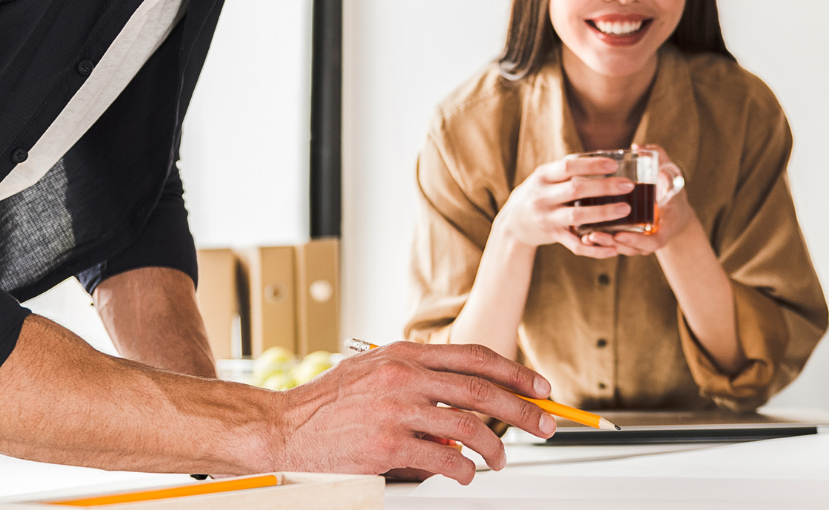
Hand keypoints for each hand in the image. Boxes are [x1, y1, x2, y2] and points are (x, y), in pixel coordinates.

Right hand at [269, 340, 556, 483]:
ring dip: (495, 449)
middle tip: (545, 426)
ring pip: (469, 429)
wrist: (283, 428)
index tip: (539, 388)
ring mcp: (397, 411)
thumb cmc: (329, 404)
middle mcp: (405, 377)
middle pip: (483, 391)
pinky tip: (465, 473)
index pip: (475, 358)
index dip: (514, 373)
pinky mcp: (387, 446)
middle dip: (523, 410)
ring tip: (500, 461)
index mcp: (405, 355)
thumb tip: (467, 403)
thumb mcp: (375, 373)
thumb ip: (419, 380)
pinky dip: (463, 470)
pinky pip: (443, 461)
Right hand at [493, 154, 635, 257]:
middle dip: (604, 187)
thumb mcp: (546, 177)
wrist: (513, 223)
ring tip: (625, 209)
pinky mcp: (552, 236)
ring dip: (603, 213)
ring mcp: (547, 217)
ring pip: (576, 217)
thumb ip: (568, 169)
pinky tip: (613, 248)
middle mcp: (542, 196)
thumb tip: (607, 157)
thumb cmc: (539, 193)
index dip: (592, 165)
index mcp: (543, 176)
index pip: (568, 166)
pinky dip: (594, 248)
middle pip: (575, 190)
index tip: (614, 164)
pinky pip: (575, 244)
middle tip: (628, 185)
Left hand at [583, 146, 689, 254]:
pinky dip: (603, 245)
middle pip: (633, 249)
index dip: (637, 240)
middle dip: (614, 244)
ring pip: (623, 249)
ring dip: (605, 245)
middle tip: (595, 234)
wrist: (675, 211)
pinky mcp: (632, 241)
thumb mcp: (671, 173)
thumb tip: (638, 147)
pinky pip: (617, 247)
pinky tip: (585, 237)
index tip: (620, 234)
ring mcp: (642, 241)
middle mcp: (654, 237)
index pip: (655, 241)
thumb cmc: (671, 189)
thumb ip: (659, 159)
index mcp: (668, 225)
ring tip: (587, 236)